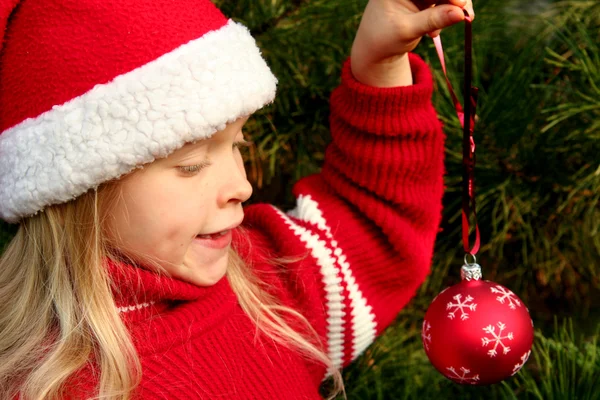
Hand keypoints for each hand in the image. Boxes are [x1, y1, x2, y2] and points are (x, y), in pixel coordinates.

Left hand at [351, 0, 474, 86]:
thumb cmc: (384, 39)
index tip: (461, 5)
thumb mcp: (406, 30)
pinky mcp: (426, 0)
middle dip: (456, 0)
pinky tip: (434, 33)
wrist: (376, 50)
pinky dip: (449, 14)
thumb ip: (432, 20)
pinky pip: (446, 2)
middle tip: (467, 16)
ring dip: (456, 8)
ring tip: (458, 24)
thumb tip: (460, 13)